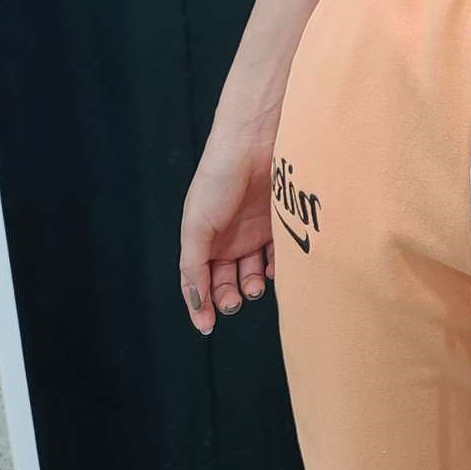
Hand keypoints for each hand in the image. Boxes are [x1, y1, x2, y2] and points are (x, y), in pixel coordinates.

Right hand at [178, 120, 276, 334]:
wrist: (253, 144)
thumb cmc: (217, 179)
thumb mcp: (196, 226)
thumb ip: (193, 266)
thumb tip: (196, 302)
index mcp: (201, 240)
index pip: (198, 281)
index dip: (200, 305)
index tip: (208, 326)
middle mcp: (226, 239)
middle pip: (225, 281)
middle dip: (227, 297)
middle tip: (233, 301)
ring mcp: (251, 231)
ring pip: (251, 272)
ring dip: (251, 286)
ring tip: (253, 287)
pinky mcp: (276, 223)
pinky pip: (277, 255)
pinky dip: (275, 269)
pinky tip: (273, 272)